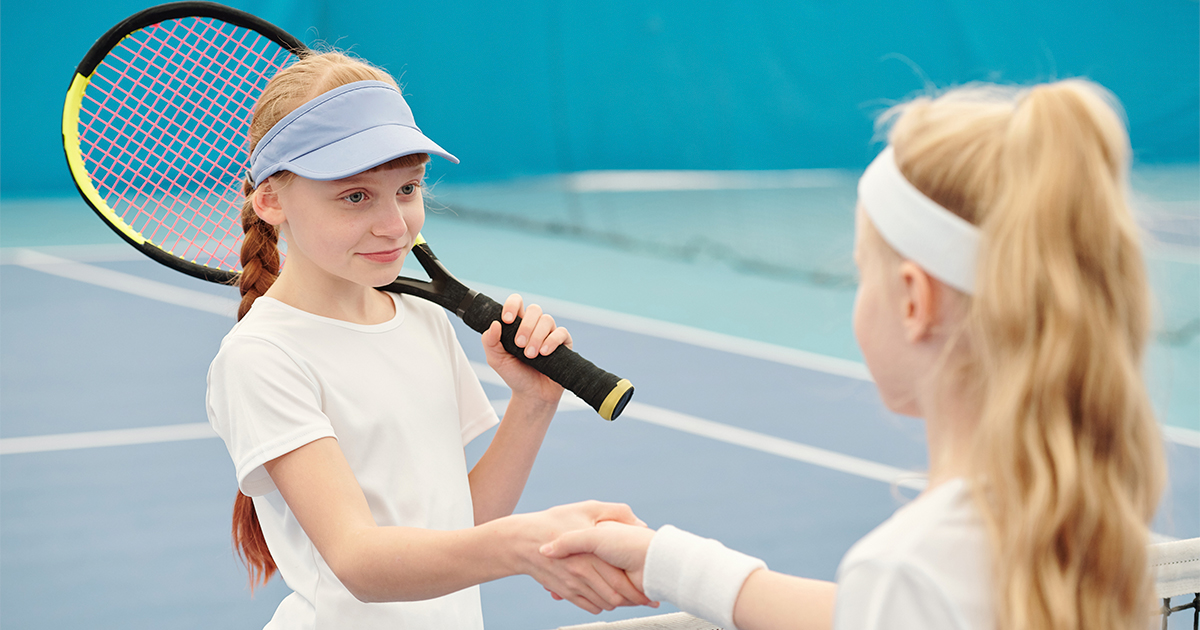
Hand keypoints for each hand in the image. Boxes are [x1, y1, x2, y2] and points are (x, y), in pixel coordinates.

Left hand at [481, 294, 571, 402]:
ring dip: (537, 337)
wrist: (531, 394)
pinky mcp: (564, 343)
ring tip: (530, 355)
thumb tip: (495, 323)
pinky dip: (551, 341)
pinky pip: (561, 333)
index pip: (517, 302)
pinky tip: (544, 353)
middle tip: (519, 345)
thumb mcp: (496, 359)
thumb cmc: (514, 374)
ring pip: (547, 320)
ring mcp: (550, 333)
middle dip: (525, 326)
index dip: (512, 305)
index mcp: (518, 324)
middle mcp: (535, 326)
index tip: (506, 320)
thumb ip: (490, 341)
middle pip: (534, 309)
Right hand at [507, 501, 651, 613]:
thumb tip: (640, 523)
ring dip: (618, 603)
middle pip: (616, 596)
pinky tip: (606, 596)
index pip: (622, 579)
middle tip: (644, 597)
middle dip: (633, 600)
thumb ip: (616, 512)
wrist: (521, 540)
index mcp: (592, 551)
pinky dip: (600, 605)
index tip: (649, 588)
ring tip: (628, 597)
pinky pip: (589, 606)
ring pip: (604, 604)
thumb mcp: (587, 508)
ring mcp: (573, 584)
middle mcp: (583, 571)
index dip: (639, 588)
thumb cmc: (553, 521)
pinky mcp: (565, 591)